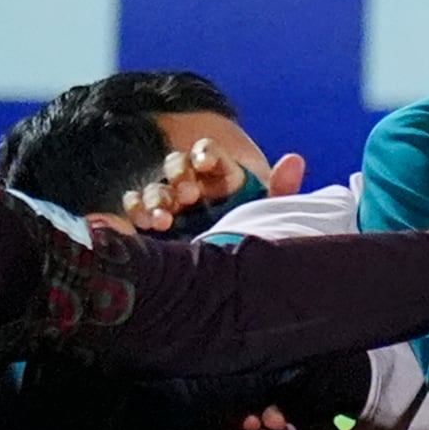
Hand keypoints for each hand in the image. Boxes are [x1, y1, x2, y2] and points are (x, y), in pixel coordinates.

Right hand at [121, 136, 306, 234]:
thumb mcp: (268, 210)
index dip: (206, 154)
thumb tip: (294, 159)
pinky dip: (134, 210)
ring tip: (161, 218)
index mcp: (221, 176)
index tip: (207, 162)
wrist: (237, 275)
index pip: (209, 154)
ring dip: (155, 198)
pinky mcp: (151, 223)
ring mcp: (169, 203)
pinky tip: (139, 222)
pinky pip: (136, 209)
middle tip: (187, 195)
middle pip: (178, 168)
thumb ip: (280, 189)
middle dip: (179, 177)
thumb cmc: (253, 230)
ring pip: (156, 189)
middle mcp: (193, 185)